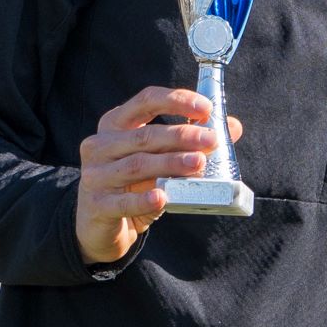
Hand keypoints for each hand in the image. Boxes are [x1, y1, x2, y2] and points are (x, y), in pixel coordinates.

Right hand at [74, 86, 241, 263]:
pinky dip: (144, 199)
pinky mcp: (96, 205)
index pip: (146, 100)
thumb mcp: (160, 159)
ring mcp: (95, 175)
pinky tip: (163, 197)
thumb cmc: (134, 184)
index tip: (206, 108)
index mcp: (115, 123)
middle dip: (181, 136)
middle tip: (212, 140)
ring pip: (137, 166)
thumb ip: (191, 141)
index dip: (177, 100)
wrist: (102, 225)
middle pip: (145, 135)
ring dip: (171, 163)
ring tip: (199, 164)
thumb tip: (232, 126)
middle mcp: (100, 144)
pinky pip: (123, 201)